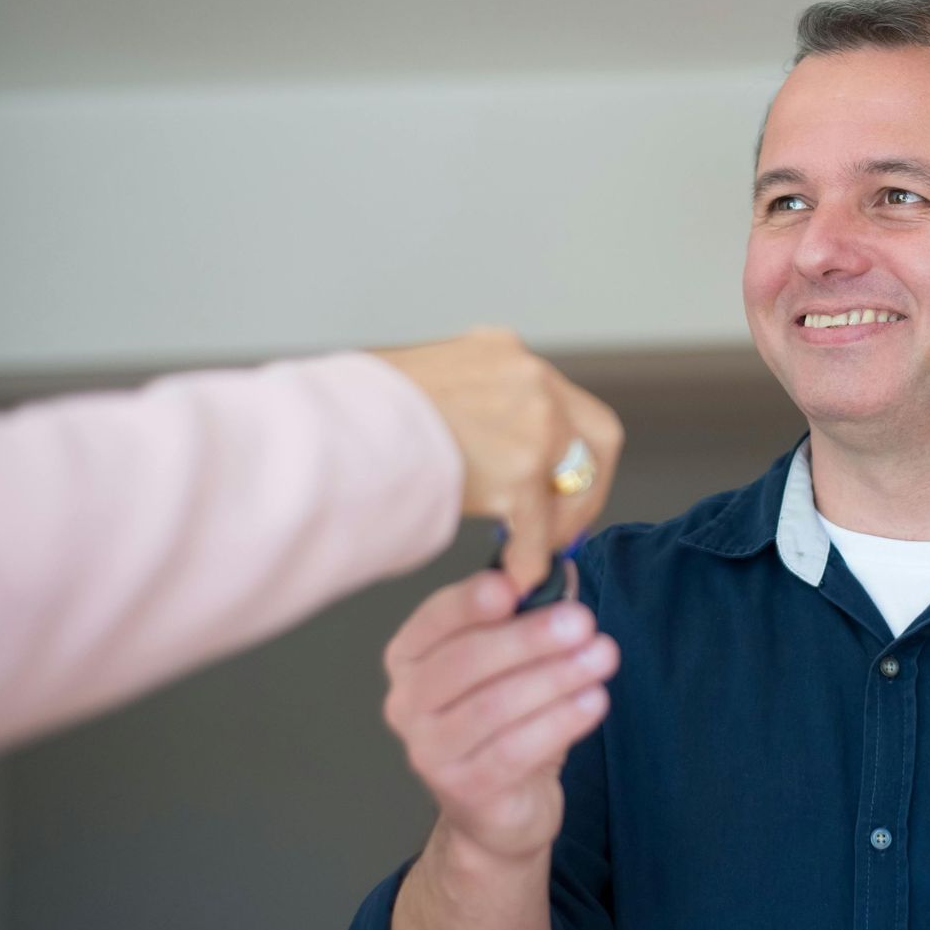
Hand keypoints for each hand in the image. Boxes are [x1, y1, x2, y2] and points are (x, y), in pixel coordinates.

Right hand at [375, 327, 622, 593]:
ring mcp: (532, 424)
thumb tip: (474, 438)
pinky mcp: (520, 473)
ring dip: (560, 524)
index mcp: (503, 352)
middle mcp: (529, 379)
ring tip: (536, 551)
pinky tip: (517, 577)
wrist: (329, 426)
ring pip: (575, 485)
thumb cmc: (357, 410)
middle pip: (599, 436)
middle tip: (566, 520)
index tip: (557, 479)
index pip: (563, 399)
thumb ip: (465, 402)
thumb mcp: (425, 379)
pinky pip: (539, 530)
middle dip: (588, 484)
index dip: (569, 446)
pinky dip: (531, 559)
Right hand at [382, 571, 618, 863]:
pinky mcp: (463, 790)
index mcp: (411, 657)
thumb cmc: (507, 721)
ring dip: (555, 677)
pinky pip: (513, 751)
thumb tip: (566, 568)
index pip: (435, 620)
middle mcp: (406, 702)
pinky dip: (559, 722)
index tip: (513, 587)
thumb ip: (533, 612)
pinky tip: (594, 701)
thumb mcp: (517, 661)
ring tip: (602, 657)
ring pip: (493, 706)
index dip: (470, 601)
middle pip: (466, 661)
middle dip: (530, 638)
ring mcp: (429, 751)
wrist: (501, 806)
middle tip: (583, 622)